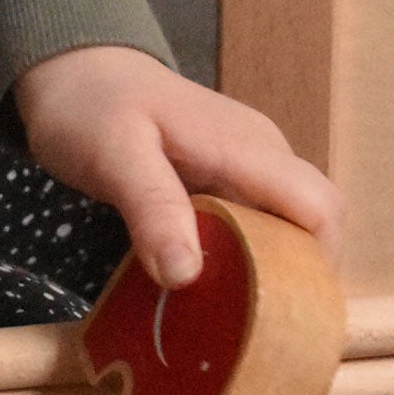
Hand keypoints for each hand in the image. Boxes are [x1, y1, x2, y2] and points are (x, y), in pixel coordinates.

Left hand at [12, 45, 340, 288]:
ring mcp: (247, 164)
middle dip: (295, 277)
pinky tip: (209, 285)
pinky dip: (244, 255)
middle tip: (249, 328)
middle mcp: (261, 154)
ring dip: (268, 270)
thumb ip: (152, 210)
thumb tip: (187, 275)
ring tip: (227, 316)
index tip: (277, 315)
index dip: (315, 266)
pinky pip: (256, 220)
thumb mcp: (112, 157)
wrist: (73, 66)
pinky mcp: (227, 175)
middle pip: (313, 223)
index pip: (320, 209)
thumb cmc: (90, 107)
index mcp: (247, 148)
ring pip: (286, 225)